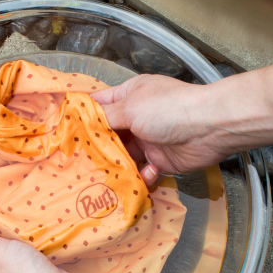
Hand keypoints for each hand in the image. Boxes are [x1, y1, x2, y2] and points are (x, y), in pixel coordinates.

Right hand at [92, 74, 236, 185]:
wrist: (210, 128)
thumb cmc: (170, 108)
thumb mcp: (131, 107)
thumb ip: (104, 117)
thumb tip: (81, 122)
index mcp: (129, 96)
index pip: (97, 105)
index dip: (80, 118)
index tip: (62, 133)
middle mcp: (136, 117)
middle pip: (107, 136)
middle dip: (96, 149)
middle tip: (78, 162)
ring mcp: (147, 140)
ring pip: (122, 157)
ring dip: (116, 166)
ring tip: (106, 174)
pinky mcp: (159, 161)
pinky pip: (141, 172)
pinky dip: (140, 176)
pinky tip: (145, 173)